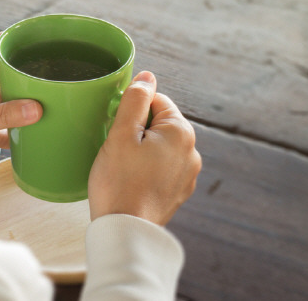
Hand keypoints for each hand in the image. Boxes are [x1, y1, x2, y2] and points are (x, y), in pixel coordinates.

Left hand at [0, 35, 42, 176]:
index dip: (18, 42)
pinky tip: (28, 134)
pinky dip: (11, 128)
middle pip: (3, 71)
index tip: (42, 41)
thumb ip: (3, 116)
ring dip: (20, 103)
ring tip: (45, 104)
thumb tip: (35, 108)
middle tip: (50, 76)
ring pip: (3, 98)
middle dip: (24, 74)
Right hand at [88, 71, 201, 225]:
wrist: (125, 231)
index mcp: (181, 132)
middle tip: (115, 146)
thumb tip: (147, 77)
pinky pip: (160, 168)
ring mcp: (187, 175)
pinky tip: (129, 180)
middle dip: (136, 129)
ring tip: (120, 166)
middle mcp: (192, 152)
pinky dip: (145, 168)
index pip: (156, 100)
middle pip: (159, 123)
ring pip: (159, 146)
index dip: (131, 108)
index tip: (115, 125)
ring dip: (141, 149)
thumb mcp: (121, 134)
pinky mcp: (178, 192)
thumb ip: (134, 101)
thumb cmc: (119, 182)